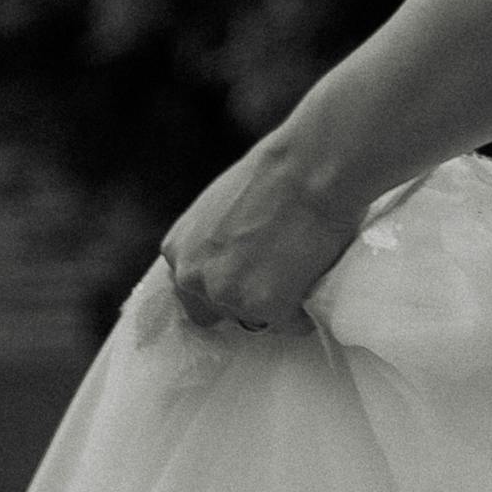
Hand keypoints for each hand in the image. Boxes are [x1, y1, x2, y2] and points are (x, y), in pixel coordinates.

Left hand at [161, 124, 363, 344]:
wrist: (309, 168)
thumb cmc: (276, 173)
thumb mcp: (220, 206)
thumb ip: (214, 240)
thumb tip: (238, 257)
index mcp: (177, 249)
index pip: (192, 290)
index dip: (224, 284)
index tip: (247, 277)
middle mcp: (192, 278)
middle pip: (216, 313)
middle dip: (244, 301)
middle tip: (276, 278)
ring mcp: (226, 297)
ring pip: (255, 320)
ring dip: (277, 305)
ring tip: (301, 270)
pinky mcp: (263, 309)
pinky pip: (290, 324)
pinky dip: (305, 310)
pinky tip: (315, 273)